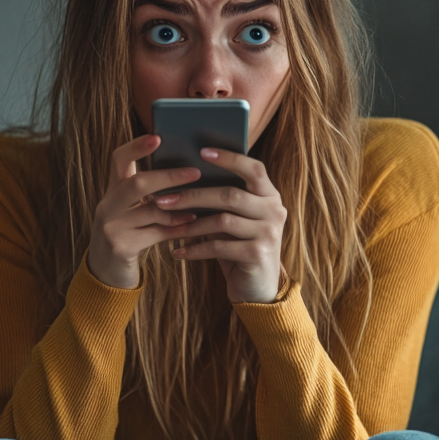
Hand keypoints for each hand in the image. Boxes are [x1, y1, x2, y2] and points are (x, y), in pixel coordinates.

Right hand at [88, 135, 201, 289]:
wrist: (105, 274)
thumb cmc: (128, 235)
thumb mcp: (131, 211)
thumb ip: (148, 194)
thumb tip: (187, 171)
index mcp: (111, 191)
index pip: (118, 159)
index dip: (136, 146)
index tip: (158, 137)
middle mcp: (107, 206)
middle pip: (137, 182)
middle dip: (169, 177)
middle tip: (195, 173)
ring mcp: (111, 227)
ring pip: (151, 210)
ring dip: (179, 207)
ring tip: (201, 202)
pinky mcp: (121, 247)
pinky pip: (156, 234)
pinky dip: (177, 229)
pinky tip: (192, 225)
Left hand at [154, 147, 286, 303]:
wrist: (256, 288)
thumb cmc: (238, 247)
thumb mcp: (234, 220)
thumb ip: (222, 199)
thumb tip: (183, 176)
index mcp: (269, 195)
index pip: (254, 169)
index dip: (229, 158)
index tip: (201, 151)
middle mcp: (274, 211)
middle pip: (230, 195)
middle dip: (193, 195)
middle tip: (164, 199)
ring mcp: (269, 233)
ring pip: (223, 220)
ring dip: (191, 223)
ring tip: (168, 226)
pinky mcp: (258, 255)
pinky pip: (219, 246)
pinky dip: (195, 249)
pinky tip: (177, 251)